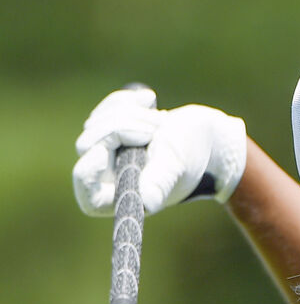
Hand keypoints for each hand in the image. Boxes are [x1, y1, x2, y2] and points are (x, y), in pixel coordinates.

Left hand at [73, 88, 246, 215]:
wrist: (208, 136)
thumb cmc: (194, 155)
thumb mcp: (174, 163)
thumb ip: (158, 180)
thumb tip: (148, 203)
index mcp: (124, 197)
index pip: (87, 193)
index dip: (86, 172)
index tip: (100, 151)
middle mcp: (112, 180)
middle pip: (88, 147)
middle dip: (120, 129)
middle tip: (154, 129)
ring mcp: (109, 155)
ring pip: (95, 125)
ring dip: (128, 114)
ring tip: (159, 121)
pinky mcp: (111, 133)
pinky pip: (102, 111)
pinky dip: (123, 102)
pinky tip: (148, 101)